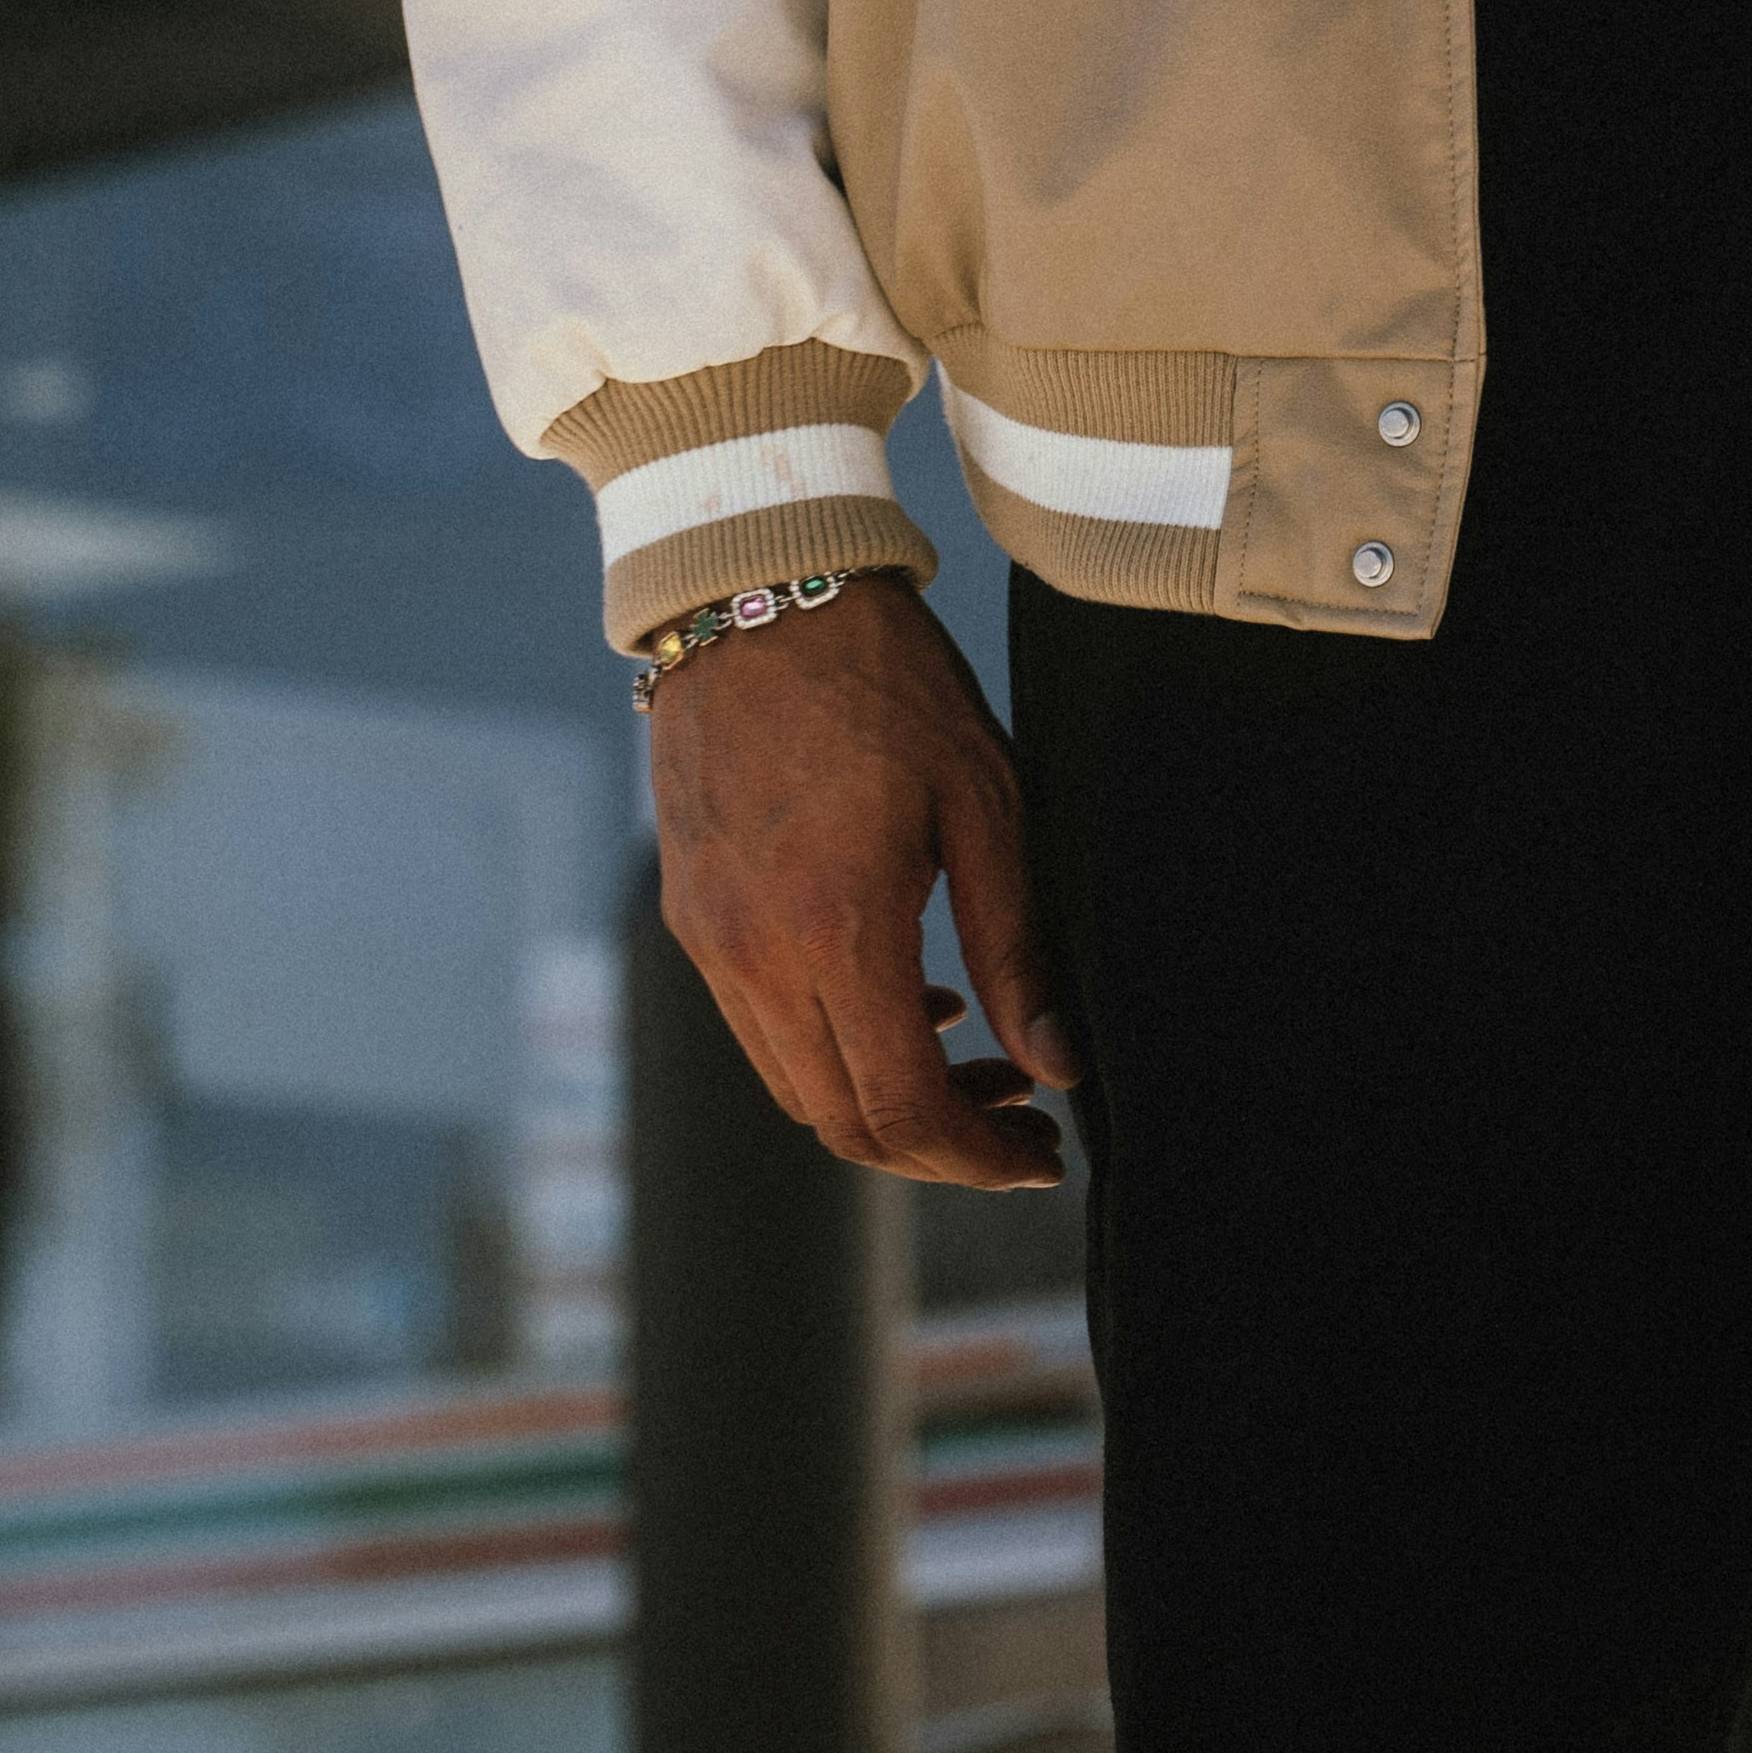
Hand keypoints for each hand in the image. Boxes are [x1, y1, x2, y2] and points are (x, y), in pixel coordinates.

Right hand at [646, 569, 1078, 1184]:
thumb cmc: (887, 682)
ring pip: (796, 1086)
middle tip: (1020, 1121)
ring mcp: (710, 940)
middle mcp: (754, 954)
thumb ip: (1018, 948)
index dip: (977, 1159)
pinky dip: (832, 1047)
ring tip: (975, 1055)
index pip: (901, 1110)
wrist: (755, 593)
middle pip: (840, 1123)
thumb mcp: (985, 800)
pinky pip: (759, 1029)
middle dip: (937, 1148)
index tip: (1040, 1157)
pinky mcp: (691, 918)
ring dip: (883, 1101)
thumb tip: (1060, 1068)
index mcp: (834, 927)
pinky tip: (904, 998)